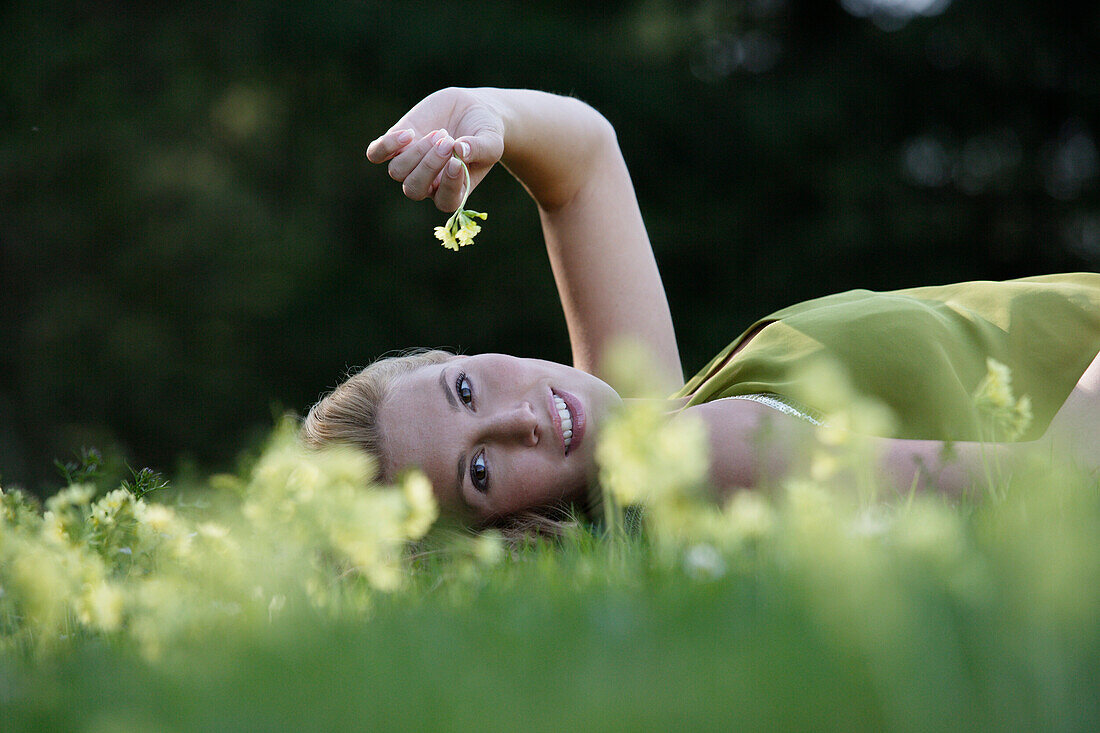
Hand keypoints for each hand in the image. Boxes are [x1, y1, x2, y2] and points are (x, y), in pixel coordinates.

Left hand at [365, 87, 504, 212]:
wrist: (472, 110)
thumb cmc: (485, 132)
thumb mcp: (492, 140)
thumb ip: (481, 148)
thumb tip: (461, 149)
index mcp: (453, 190)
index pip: (445, 202)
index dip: (448, 186)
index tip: (457, 163)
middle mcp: (428, 182)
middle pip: (413, 189)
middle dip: (428, 165)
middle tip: (447, 141)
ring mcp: (410, 164)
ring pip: (397, 171)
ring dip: (416, 152)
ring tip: (439, 133)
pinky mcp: (397, 144)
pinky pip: (376, 154)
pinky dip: (386, 146)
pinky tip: (407, 133)